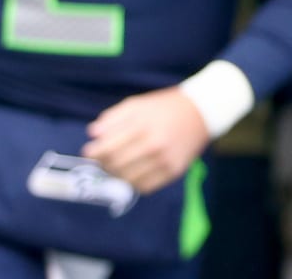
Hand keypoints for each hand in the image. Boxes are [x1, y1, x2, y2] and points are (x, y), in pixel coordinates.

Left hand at [84, 86, 211, 193]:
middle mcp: (154, 144)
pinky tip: (133, 173)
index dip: (94, 153)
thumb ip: (113, 117)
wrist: (201, 112)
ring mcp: (165, 160)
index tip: (89, 152)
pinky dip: (134, 183)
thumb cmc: (164, 106)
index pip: (108, 148)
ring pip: (129, 179)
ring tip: (116, 167)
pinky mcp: (175, 171)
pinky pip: (146, 187)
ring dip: (117, 175)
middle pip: (116, 165)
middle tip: (101, 161)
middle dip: (103, 165)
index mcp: (142, 125)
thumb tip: (93, 133)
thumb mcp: (137, 104)